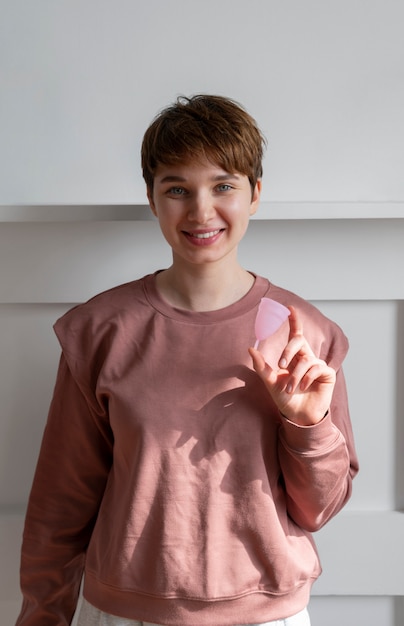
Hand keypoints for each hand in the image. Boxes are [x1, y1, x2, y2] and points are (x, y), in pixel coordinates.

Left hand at [249, 306, 335, 424]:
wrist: (298, 416)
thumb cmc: (285, 399)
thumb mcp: (270, 382)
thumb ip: (261, 366)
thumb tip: (250, 348)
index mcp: (293, 357)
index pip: (295, 335)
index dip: (294, 321)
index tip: (290, 308)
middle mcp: (306, 358)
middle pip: (299, 341)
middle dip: (288, 350)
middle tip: (280, 364)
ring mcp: (317, 365)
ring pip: (306, 359)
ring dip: (295, 375)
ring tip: (290, 388)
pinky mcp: (327, 374)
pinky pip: (317, 368)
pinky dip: (307, 378)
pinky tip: (303, 388)